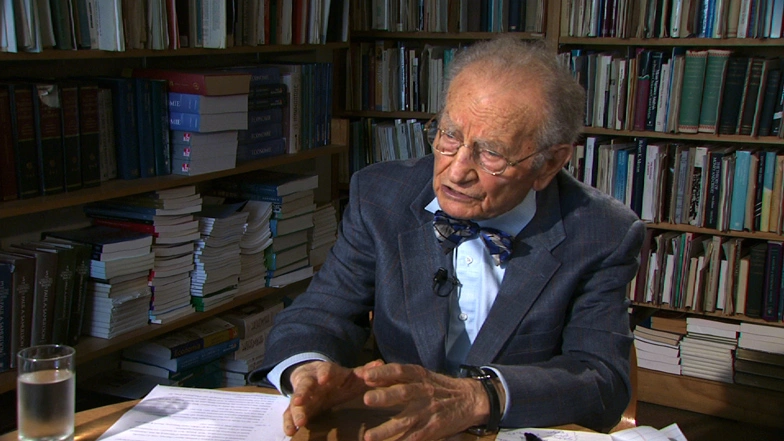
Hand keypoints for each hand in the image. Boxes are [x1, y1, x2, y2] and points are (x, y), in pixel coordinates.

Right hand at [283, 359, 383, 435]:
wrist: (315, 376)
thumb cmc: (338, 378)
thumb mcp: (351, 375)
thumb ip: (365, 371)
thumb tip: (381, 363)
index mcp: (327, 372)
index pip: (325, 369)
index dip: (325, 373)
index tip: (325, 379)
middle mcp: (312, 381)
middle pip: (305, 385)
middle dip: (302, 393)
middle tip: (299, 401)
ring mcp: (302, 394)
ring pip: (296, 400)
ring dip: (296, 410)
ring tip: (298, 422)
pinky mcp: (296, 406)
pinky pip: (289, 413)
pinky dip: (288, 422)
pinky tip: (289, 432)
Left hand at [357, 363, 489, 440]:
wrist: (470, 400)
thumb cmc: (439, 387)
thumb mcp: (421, 376)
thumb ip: (395, 377)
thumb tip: (367, 376)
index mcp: (420, 375)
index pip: (400, 371)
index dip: (383, 373)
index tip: (365, 376)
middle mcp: (425, 391)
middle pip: (403, 393)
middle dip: (385, 396)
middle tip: (366, 399)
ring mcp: (430, 411)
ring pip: (406, 421)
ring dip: (386, 430)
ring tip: (368, 437)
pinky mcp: (434, 428)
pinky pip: (415, 437)